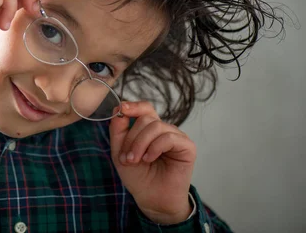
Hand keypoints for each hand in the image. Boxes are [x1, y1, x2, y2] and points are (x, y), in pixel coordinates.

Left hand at [109, 101, 195, 224]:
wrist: (151, 199)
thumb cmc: (138, 176)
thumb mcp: (120, 152)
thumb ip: (118, 130)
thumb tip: (118, 109)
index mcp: (149, 129)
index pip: (145, 108)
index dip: (133, 106)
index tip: (121, 109)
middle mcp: (164, 130)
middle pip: (146, 119)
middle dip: (132, 138)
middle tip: (126, 158)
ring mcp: (176, 137)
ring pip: (156, 126)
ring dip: (140, 144)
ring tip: (135, 160)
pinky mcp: (187, 147)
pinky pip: (168, 138)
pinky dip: (155, 148)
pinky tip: (149, 159)